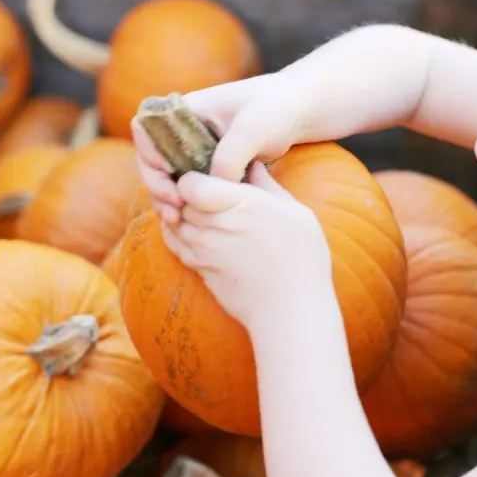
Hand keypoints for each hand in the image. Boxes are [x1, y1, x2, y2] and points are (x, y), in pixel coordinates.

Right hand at [131, 72, 306, 224]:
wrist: (294, 112)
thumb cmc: (274, 109)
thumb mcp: (254, 129)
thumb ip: (232, 155)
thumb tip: (215, 186)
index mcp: (187, 110)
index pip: (147, 128)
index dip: (150, 154)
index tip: (170, 175)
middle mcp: (184, 129)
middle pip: (151, 158)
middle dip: (156, 184)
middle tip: (175, 207)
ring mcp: (193, 148)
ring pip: (166, 176)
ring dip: (166, 198)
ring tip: (177, 219)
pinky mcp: (207, 166)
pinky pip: (187, 185)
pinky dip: (185, 201)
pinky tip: (190, 219)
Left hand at [160, 162, 332, 332]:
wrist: (291, 310)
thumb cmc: (302, 260)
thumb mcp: (297, 213)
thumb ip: (270, 187)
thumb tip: (255, 166)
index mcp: (239, 204)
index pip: (190, 184)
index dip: (191, 179)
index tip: (208, 179)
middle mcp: (214, 226)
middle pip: (178, 202)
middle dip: (185, 196)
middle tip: (202, 194)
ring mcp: (203, 251)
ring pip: (173, 225)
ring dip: (181, 217)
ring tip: (201, 214)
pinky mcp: (200, 271)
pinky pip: (177, 247)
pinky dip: (179, 238)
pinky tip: (197, 235)